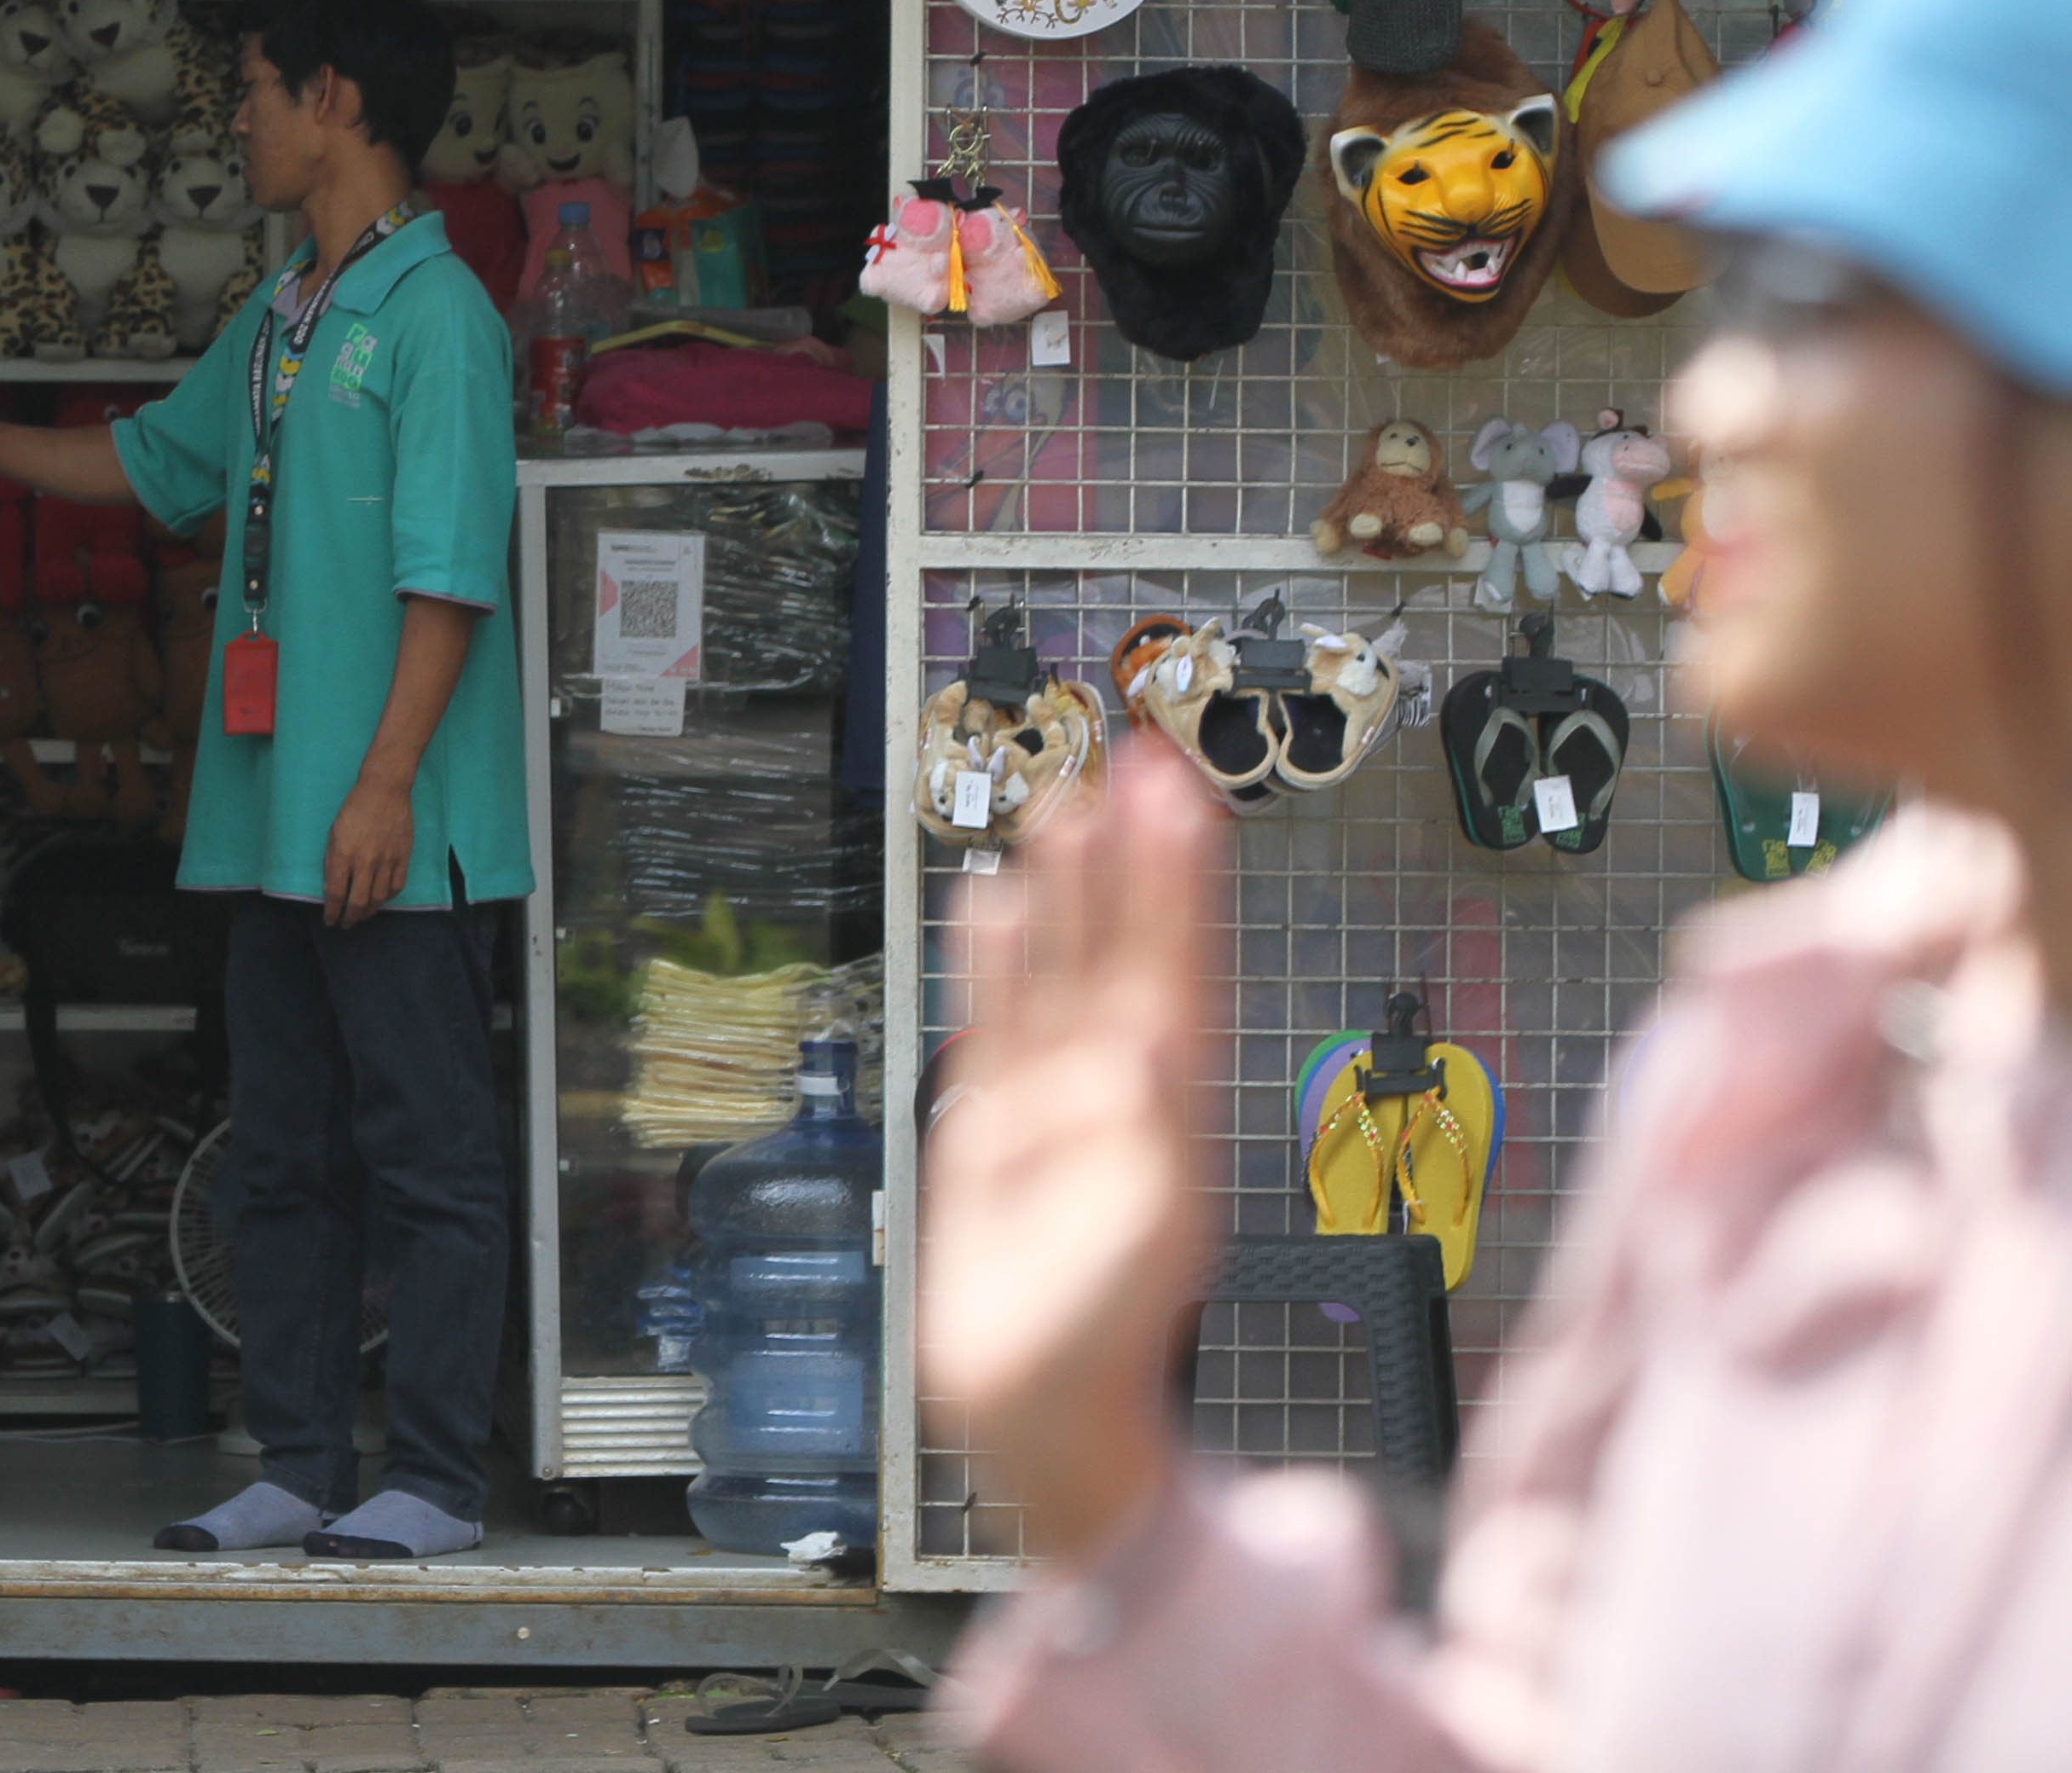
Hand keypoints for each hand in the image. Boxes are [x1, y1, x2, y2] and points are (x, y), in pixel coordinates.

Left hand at [319, 773, 416, 926]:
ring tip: (362, 915)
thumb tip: (332, 887)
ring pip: (378, 898)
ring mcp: (386, 861)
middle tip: (346, 924)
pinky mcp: (402, 858)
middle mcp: (365, 862)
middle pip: (358, 902)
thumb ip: (332, 861)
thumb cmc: (354, 809)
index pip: (336, 893)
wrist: (384, 791)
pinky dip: (387, 898)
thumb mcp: (333, 833)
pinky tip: (380, 899)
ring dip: (368, 912)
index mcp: (343, 854)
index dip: (332, 911)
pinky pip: (396, 886)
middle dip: (350, 918)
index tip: (330, 920)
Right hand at [918, 739, 1219, 1563]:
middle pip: (1124, 947)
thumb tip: (1152, 1048)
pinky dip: (995, 958)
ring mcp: (1056, 1101)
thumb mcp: (1138, 1248)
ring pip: (1062, 968)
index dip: (1177, 880)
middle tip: (1140, 761)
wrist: (1034, 1413)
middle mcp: (1117, 1089)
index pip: (1175, 965)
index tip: (1183, 798)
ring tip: (1069, 804)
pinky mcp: (998, 1124)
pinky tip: (992, 901)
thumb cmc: (1097, 1349)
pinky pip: (998, 1019)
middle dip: (1131, 857)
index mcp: (1165, 1110)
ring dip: (1067, 888)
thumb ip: (1145, 1146)